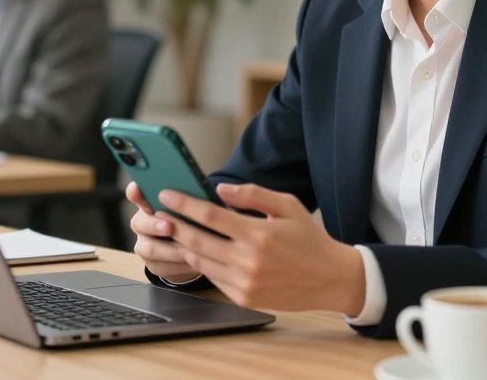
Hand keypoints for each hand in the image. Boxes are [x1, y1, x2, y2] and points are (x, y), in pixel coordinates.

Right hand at [125, 181, 201, 281]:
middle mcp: (143, 223)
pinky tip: (192, 262)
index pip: (137, 194)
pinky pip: (161, 266)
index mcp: (151, 203)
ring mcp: (145, 245)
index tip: (136, 189)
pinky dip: (177, 265)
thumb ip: (195, 198)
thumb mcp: (195, 206)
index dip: (135, 192)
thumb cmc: (194, 220)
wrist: (195, 248)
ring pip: (149, 249)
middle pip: (139, 223)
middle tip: (169, 226)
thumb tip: (217, 190)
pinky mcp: (153, 264)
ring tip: (185, 249)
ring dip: (168, 249)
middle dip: (154, 225)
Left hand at [158, 183, 365, 313]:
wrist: (330, 279)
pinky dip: (200, 262)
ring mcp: (244, 283)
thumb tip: (221, 189)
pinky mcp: (243, 297)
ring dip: (181, 244)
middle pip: (197, 240)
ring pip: (200, 261)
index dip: (184, 204)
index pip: (210, 216)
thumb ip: (254, 194)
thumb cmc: (309, 238)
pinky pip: (213, 277)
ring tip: (169, 230)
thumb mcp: (288, 206)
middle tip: (157, 212)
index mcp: (258, 234)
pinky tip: (192, 249)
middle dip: (173, 224)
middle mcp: (248, 261)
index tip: (167, 194)